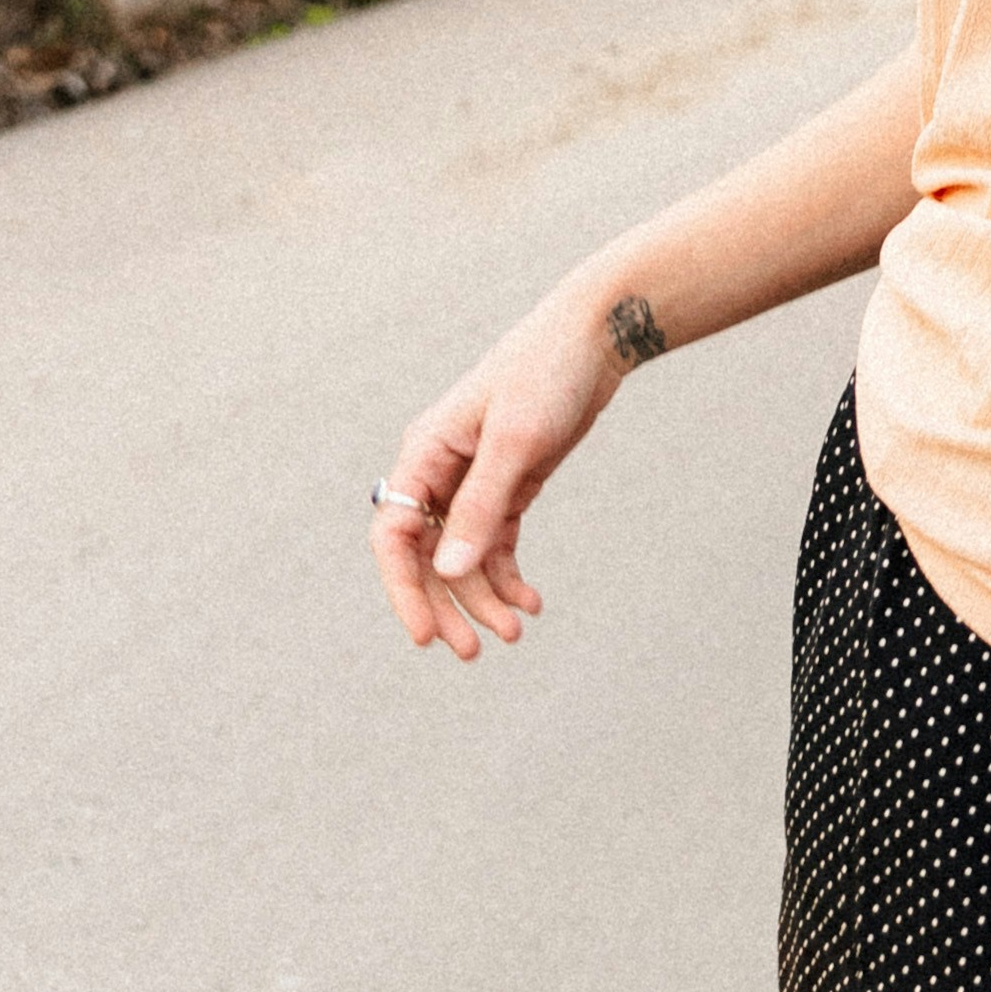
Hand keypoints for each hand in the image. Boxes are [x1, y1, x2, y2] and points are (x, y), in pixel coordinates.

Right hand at [368, 287, 632, 664]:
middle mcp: (440, 471)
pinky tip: (531, 604)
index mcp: (424, 454)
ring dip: (483, 598)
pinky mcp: (509, 486)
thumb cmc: (547, 375)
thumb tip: (449, 571)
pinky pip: (496, 545)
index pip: (395, 536)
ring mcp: (474, 481)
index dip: (403, 590)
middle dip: (447, 605)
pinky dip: (508, 577)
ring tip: (515, 633)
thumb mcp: (515, 441)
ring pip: (464, 557)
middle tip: (472, 652)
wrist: (596, 339)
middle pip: (427, 557)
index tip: (425, 636)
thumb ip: (482, 506)